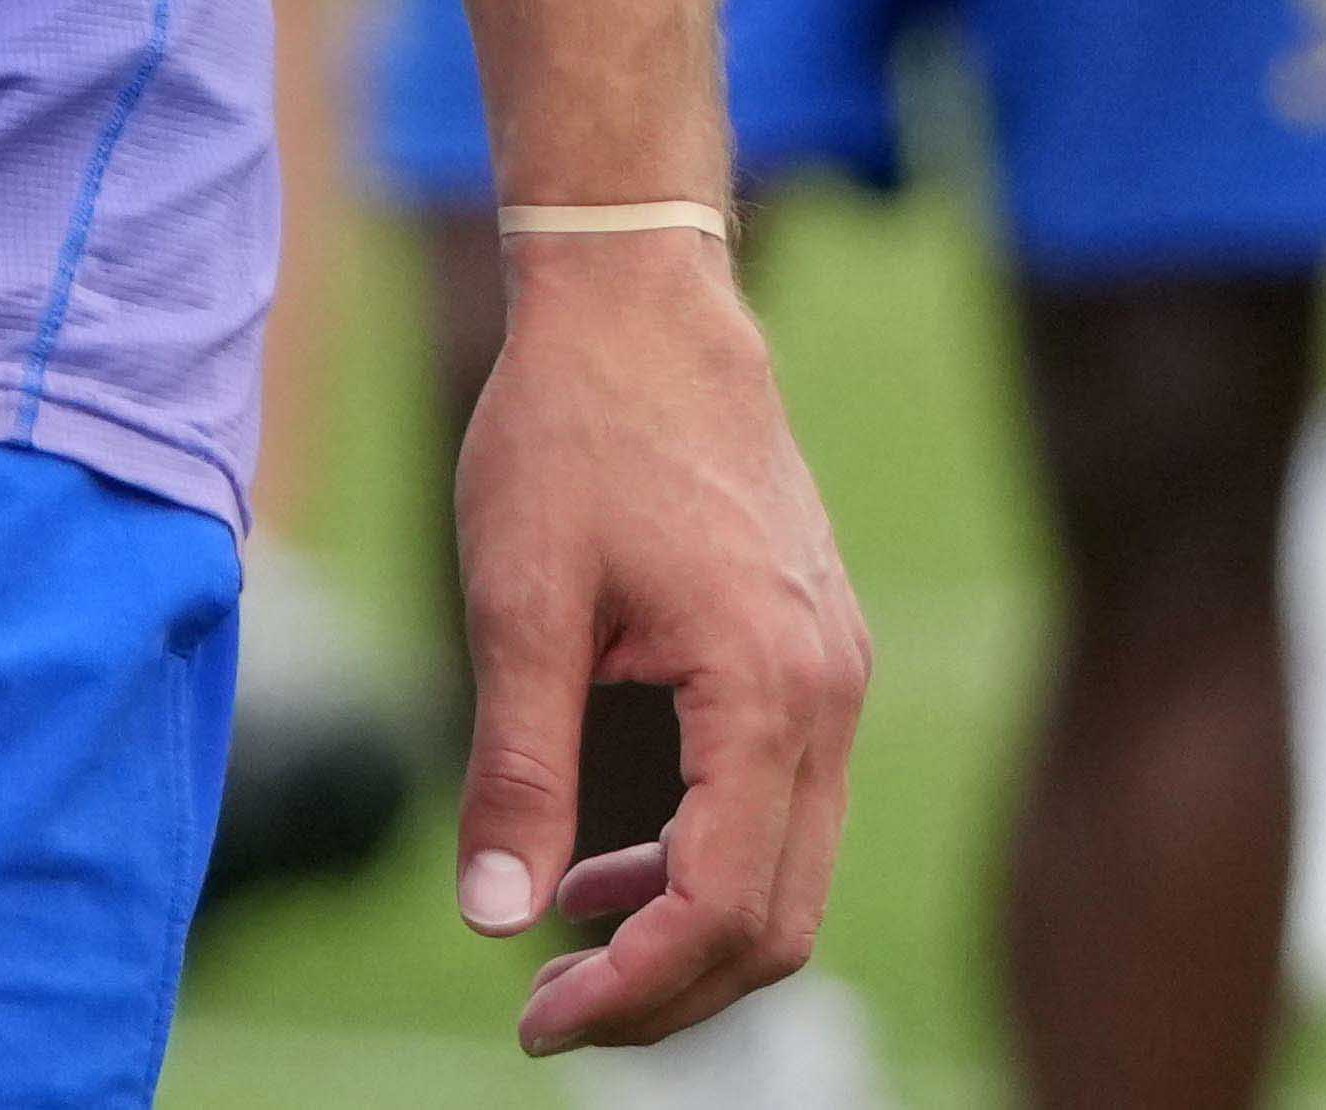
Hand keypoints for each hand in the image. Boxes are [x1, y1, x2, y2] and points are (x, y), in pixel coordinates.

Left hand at [452, 230, 868, 1052]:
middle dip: (666, 992)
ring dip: (685, 935)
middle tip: (547, 1014)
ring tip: (565, 955)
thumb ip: (516, 770)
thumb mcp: (517, 602)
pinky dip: (702, 862)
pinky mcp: (814, 660)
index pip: (719, 908)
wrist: (644, 307)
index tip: (534, 1019)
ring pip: (787, 875)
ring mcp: (834, 680)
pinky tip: (603, 870)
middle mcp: (827, 700)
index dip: (632, 990)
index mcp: (766, 693)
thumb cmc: (569, 434)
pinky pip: (780, 808)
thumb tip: (491, 921)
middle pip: (775, 920)